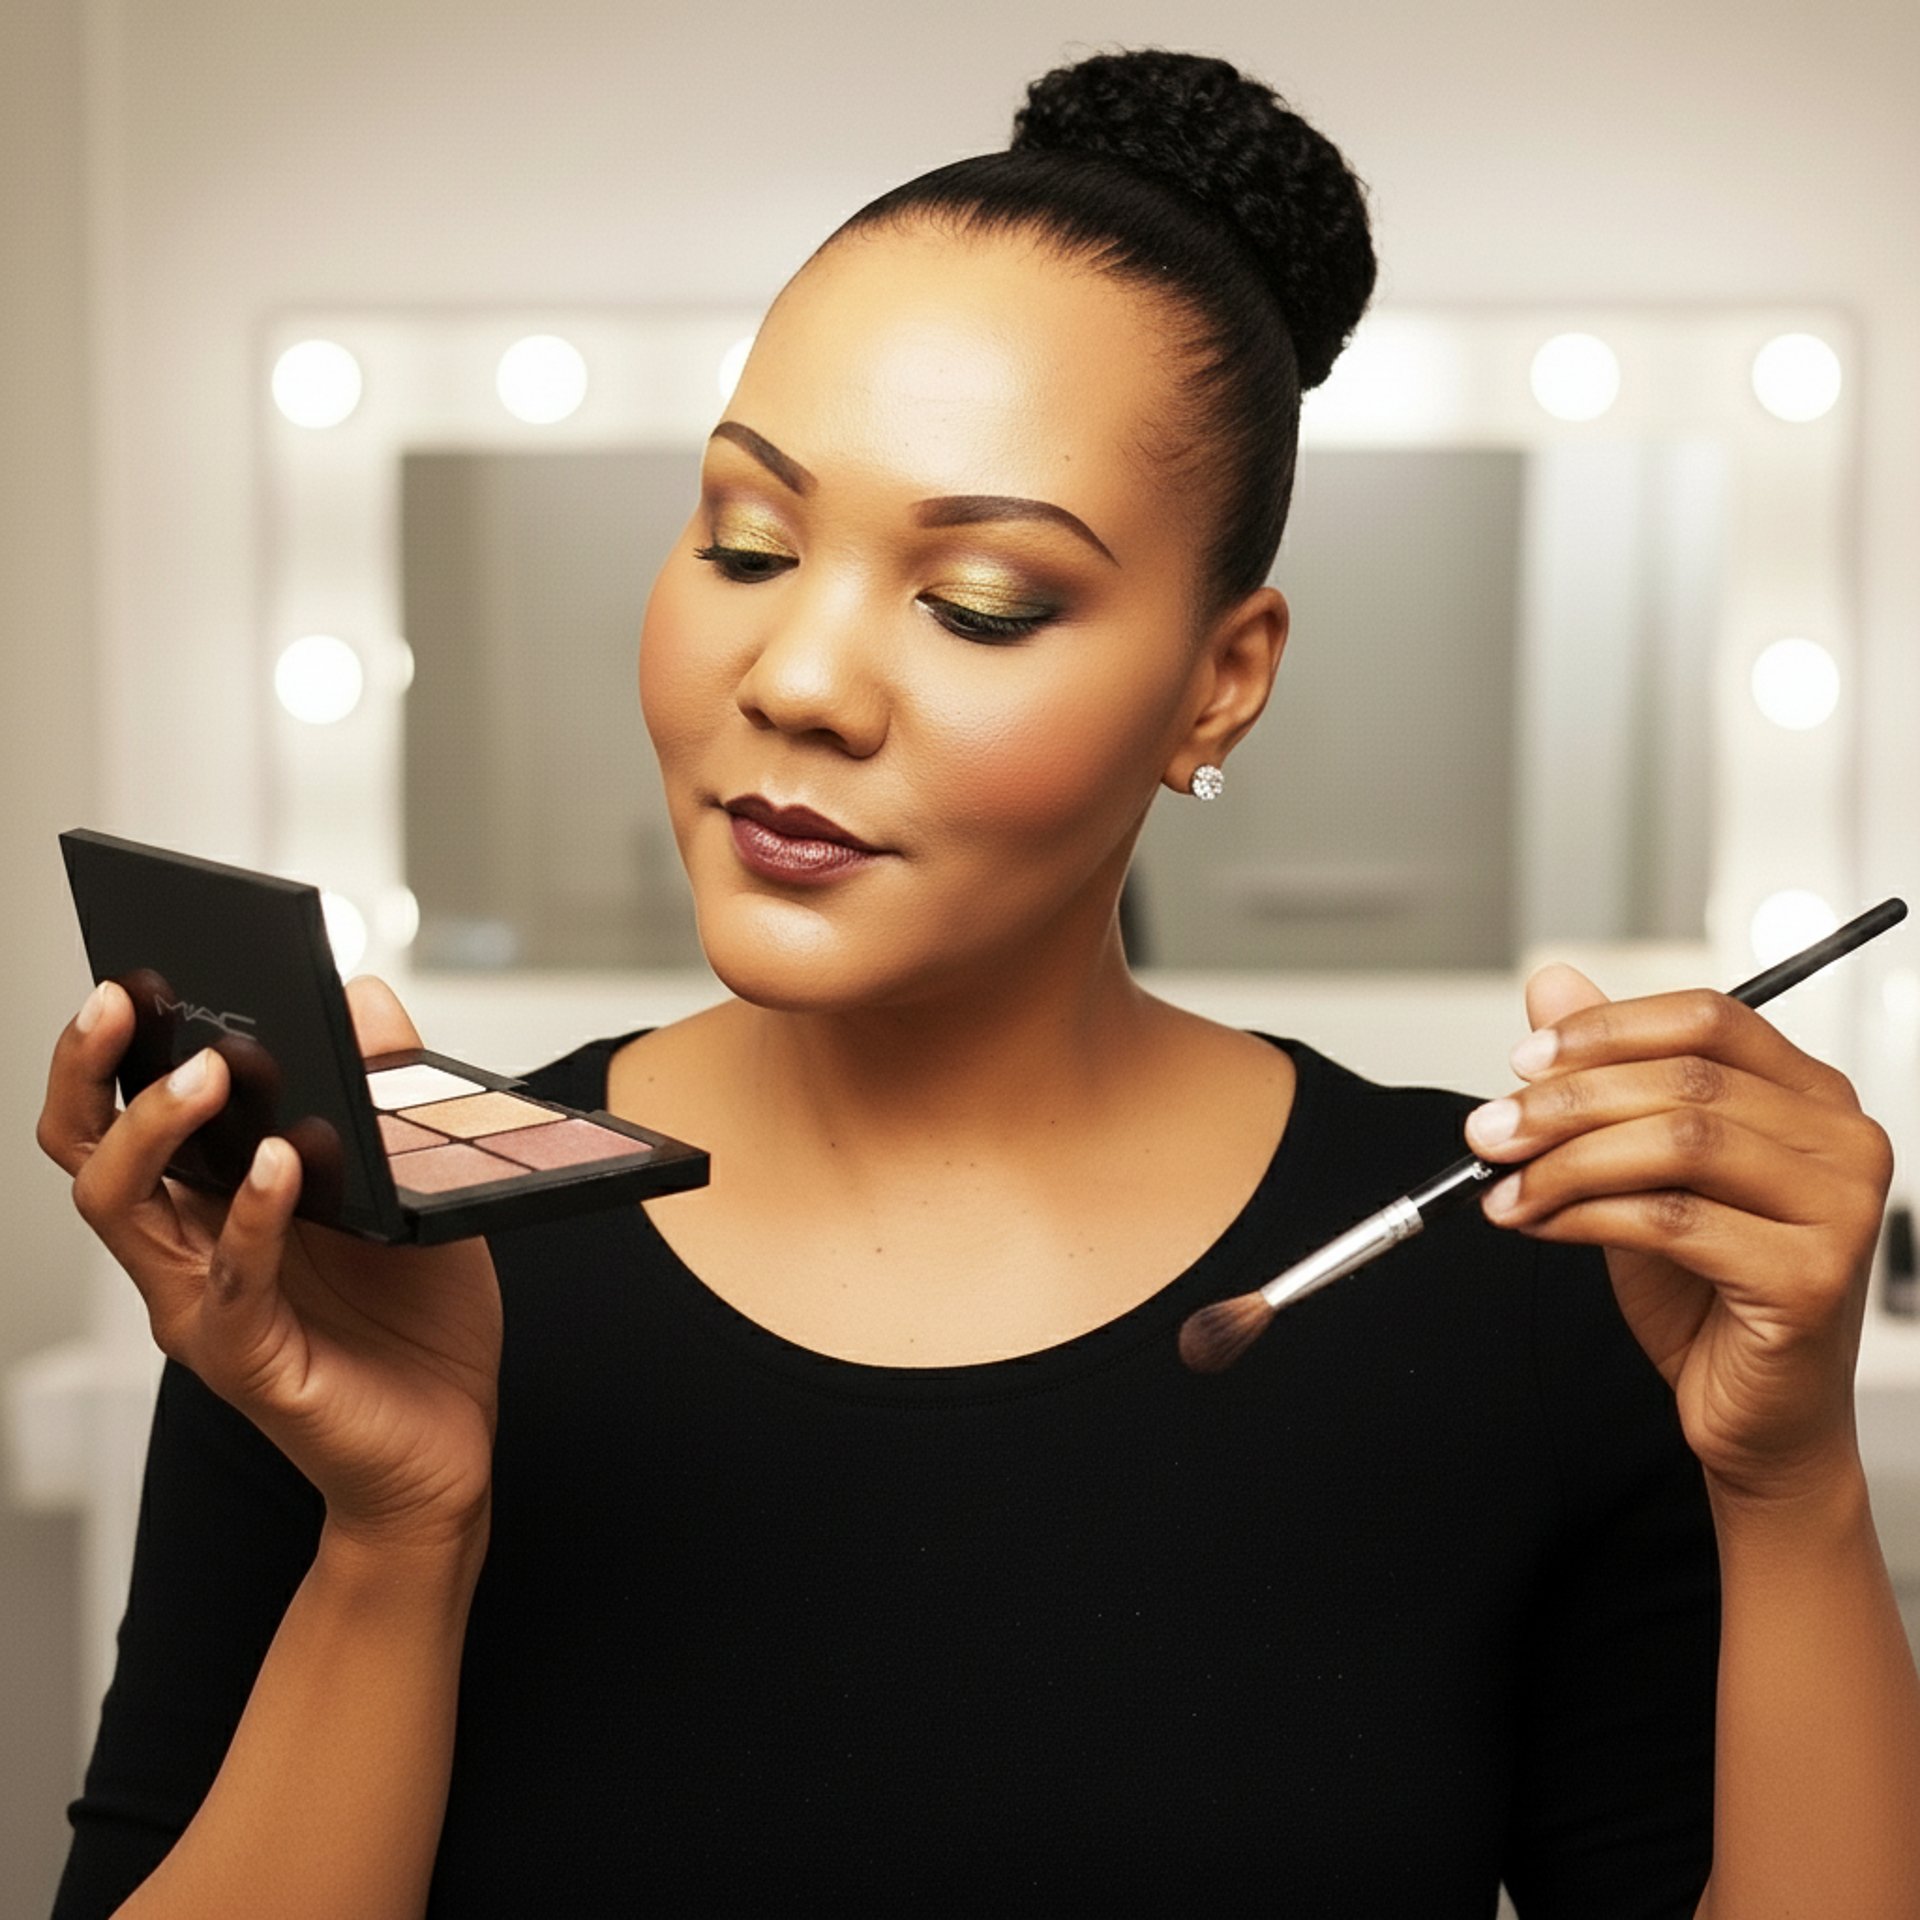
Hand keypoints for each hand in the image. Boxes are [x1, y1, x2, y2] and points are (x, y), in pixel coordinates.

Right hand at [37, 974, 502, 1548]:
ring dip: (154, 1131)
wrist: (445, 1447)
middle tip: (125, 996)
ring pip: (121, 1208)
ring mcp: (203, 1303)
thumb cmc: (417, 1319)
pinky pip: (228, 1280)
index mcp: (212, 1200)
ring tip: (207, 1075)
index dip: (115, 1041)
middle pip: (86, 1147)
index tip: (137, 965)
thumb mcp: (413, 1184)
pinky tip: (286, 1163)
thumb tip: (361, 994)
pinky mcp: (245, 1356)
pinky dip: (253, 1215)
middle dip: (91, 1067)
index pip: (125, 1111)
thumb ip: (386, 1094)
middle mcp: (185, 1248)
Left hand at [1462, 963, 1894, 1502]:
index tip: (1522, 1061)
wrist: (1753, 1413)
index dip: (1606, 1030)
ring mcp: (1840, 1208)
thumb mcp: (1637, 1166)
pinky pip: (1672, 1219)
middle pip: (1685, 1079)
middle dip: (1564, 1102)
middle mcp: (1843, 1140)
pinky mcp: (1810, 1275)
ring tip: (1503, 1187)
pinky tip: (1540, 1223)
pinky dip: (1585, 1215)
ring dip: (1565, 1161)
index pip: (1708, 1020)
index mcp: (1811, 1096)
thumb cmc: (1706, 1292)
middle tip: (1488, 1131)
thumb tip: (1552, 984)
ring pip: (1678, 1142)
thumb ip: (1604, 1077)